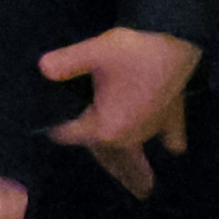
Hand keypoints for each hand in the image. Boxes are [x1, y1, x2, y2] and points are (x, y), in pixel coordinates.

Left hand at [41, 26, 200, 199]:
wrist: (176, 39)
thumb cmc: (133, 50)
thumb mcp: (96, 51)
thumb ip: (68, 62)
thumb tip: (42, 67)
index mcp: (108, 128)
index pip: (76, 133)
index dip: (62, 131)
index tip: (53, 132)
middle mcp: (130, 134)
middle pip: (107, 150)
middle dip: (98, 153)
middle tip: (88, 156)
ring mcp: (153, 126)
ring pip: (135, 146)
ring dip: (130, 158)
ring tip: (135, 179)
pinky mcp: (173, 114)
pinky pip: (170, 135)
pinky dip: (169, 140)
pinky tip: (172, 148)